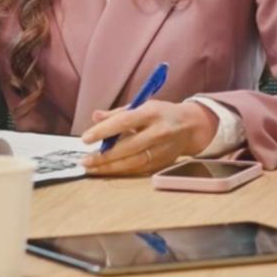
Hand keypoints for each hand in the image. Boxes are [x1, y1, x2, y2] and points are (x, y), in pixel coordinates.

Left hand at [78, 100, 216, 175]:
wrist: (190, 126)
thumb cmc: (160, 114)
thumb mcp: (141, 105)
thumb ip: (117, 113)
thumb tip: (95, 117)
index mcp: (151, 113)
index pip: (124, 122)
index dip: (104, 131)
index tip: (86, 138)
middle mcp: (158, 132)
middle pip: (128, 147)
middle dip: (104, 156)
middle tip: (85, 160)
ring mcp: (162, 150)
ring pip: (133, 162)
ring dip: (110, 167)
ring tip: (92, 168)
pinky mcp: (162, 163)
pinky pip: (138, 169)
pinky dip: (121, 171)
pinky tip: (107, 170)